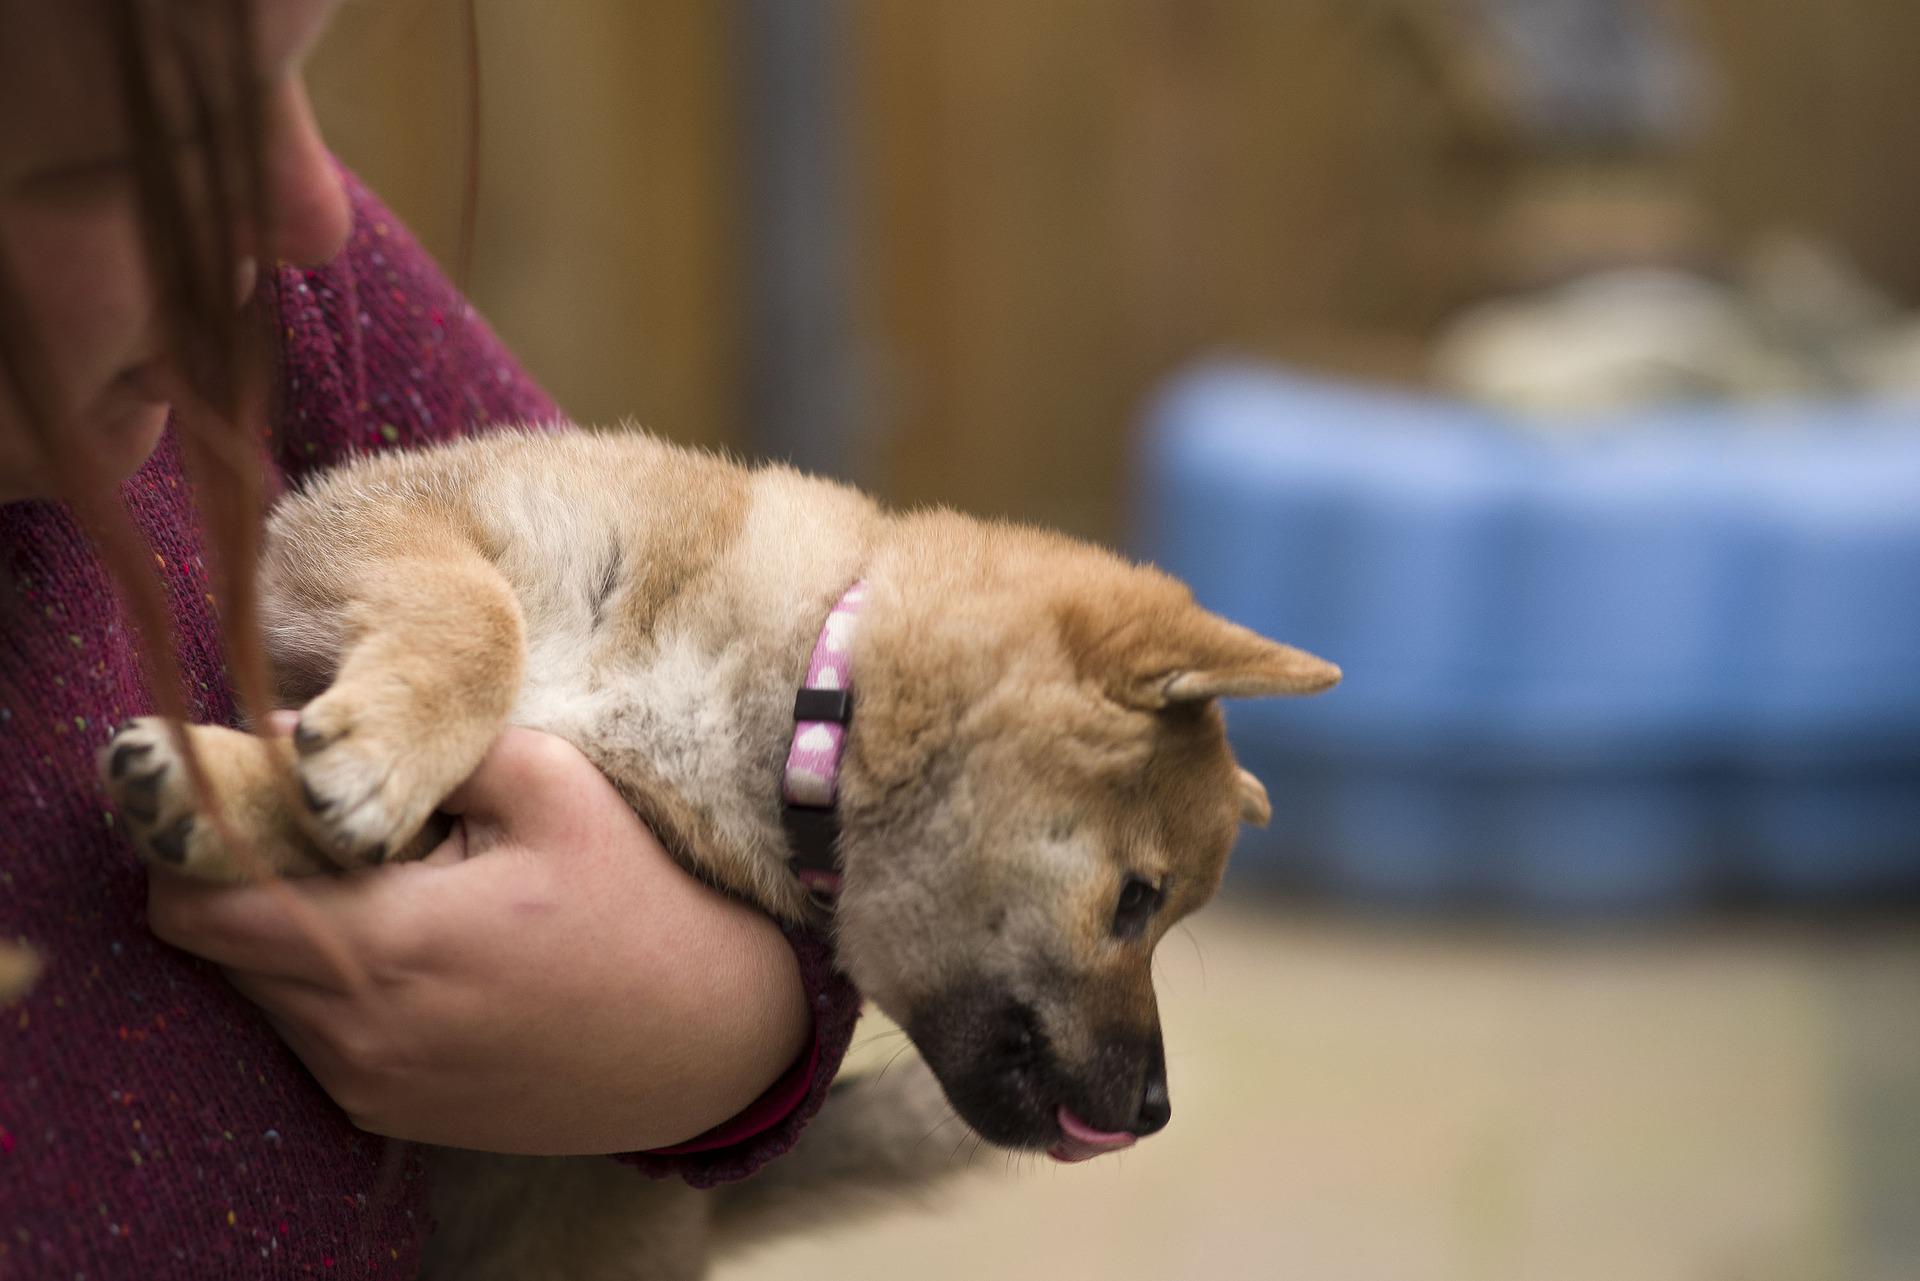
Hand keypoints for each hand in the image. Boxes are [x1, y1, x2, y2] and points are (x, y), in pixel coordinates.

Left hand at [146, 725, 811, 1153]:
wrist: (717, 1038)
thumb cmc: (644, 898)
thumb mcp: (551, 784)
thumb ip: (415, 752)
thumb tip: (293, 732)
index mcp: (389, 944)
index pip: (196, 902)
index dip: (194, 838)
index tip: (237, 788)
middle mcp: (359, 1034)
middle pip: (212, 948)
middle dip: (239, 877)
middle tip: (310, 821)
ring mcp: (372, 1085)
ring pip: (256, 993)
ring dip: (284, 931)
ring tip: (380, 881)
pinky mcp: (392, 1113)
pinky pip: (307, 1036)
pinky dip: (328, 982)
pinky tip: (412, 941)